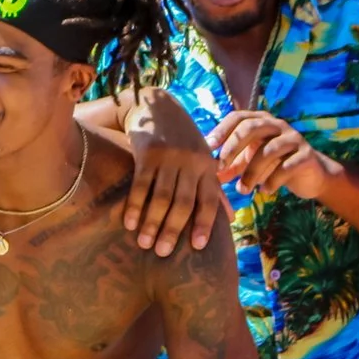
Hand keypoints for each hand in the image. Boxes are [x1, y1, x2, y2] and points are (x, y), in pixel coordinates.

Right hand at [120, 90, 221, 255]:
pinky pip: (140, 185)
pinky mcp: (147, 153)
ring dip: (152, 223)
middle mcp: (191, 162)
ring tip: (144, 243)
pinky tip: (128, 223)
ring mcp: (169, 157)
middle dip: (173, 230)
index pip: (209, 200)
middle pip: (183, 203)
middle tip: (162, 253)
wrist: (156, 106)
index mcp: (207, 166)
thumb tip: (229, 218)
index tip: (198, 248)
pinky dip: (134, 205)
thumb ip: (214, 187)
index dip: (205, 224)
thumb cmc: (183, 139)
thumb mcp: (203, 158)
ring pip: (161, 197)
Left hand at [207, 109, 335, 199]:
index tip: (208, 147)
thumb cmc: (273, 165)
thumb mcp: (248, 162)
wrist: (309, 175)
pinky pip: (287, 167)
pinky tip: (265, 191)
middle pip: (252, 127)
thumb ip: (229, 165)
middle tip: (220, 168)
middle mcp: (277, 125)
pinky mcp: (306, 156)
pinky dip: (273, 181)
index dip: (222, 130)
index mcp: (260, 121)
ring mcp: (294, 138)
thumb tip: (207, 175)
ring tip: (242, 190)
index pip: (238, 117)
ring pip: (268, 150)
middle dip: (233, 147)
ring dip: (251, 172)